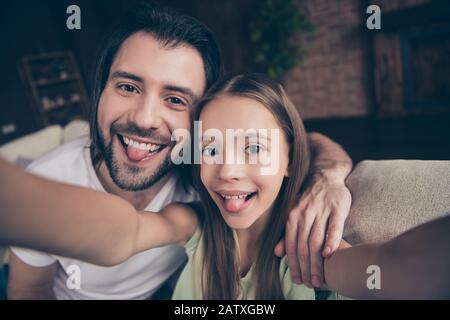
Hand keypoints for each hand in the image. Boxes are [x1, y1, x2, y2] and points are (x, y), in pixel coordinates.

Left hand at [275, 173, 351, 287]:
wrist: (325, 177)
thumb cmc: (309, 200)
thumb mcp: (294, 213)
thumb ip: (287, 233)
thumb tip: (277, 253)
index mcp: (292, 217)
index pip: (292, 246)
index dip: (294, 265)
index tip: (298, 280)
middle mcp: (304, 215)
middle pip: (303, 247)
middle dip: (306, 268)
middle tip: (311, 283)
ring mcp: (321, 212)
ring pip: (317, 241)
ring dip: (317, 262)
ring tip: (320, 278)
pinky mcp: (337, 209)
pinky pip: (333, 228)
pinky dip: (331, 242)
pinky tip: (329, 255)